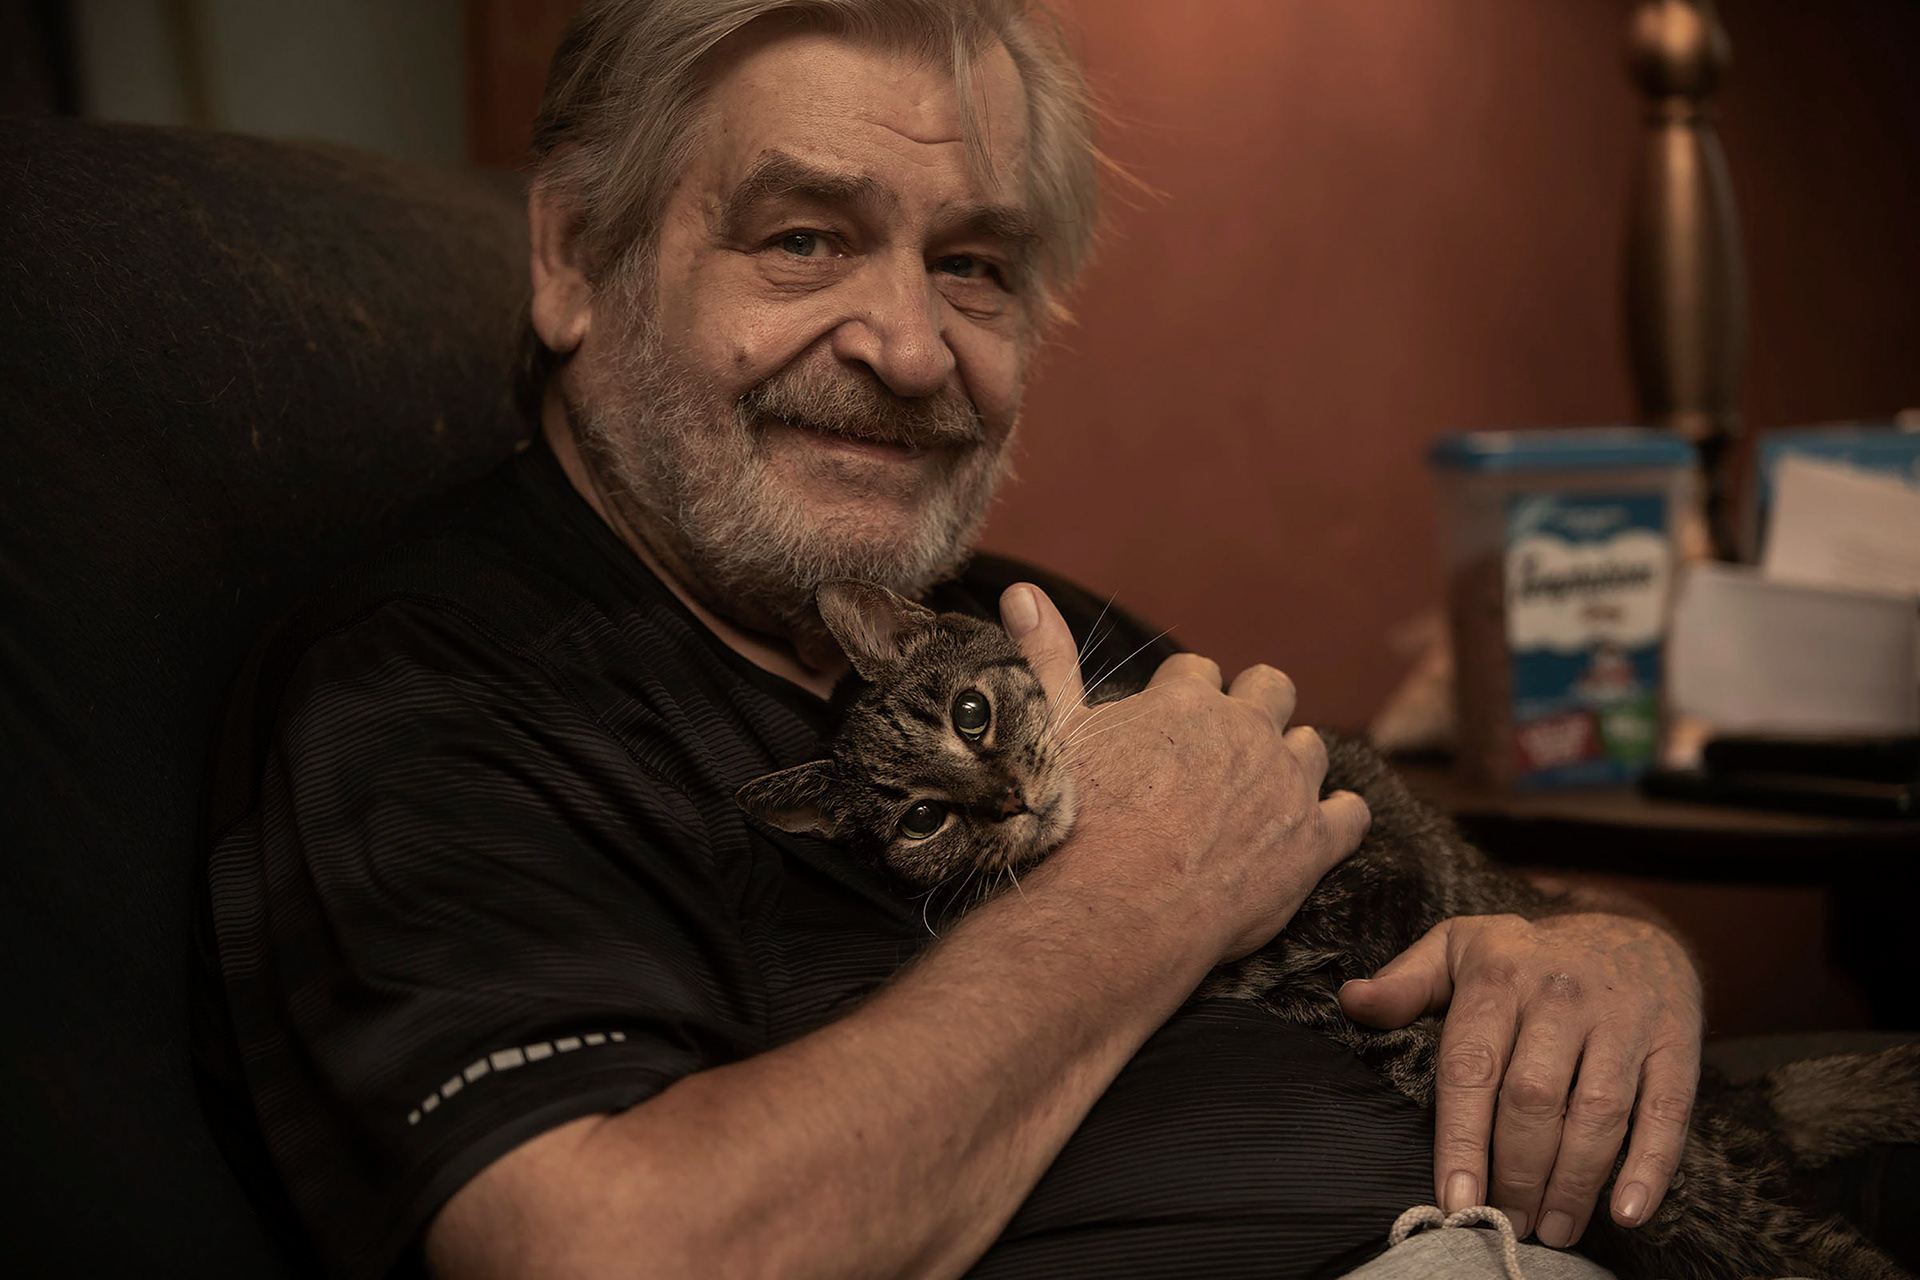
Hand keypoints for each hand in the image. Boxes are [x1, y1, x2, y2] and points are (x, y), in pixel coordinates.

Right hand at [999, 582, 1370, 962]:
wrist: (1114, 908)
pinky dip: (1339, 817)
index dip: (1185, 695)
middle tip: (1227, 747)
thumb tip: (1021, 592)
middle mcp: (1246, 730)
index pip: (1198, 672)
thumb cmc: (1077, 822)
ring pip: (1312, 747)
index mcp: (1186, 700)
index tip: (1170, 722)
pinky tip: (1319, 828)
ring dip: (1293, 759)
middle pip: (1271, 689)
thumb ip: (1048, 659)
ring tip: (1266, 789)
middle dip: (1255, 706)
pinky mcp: (1313, 842)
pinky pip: (1350, 814)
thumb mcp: (1055, 732)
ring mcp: (1286, 785)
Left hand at [1338, 912, 1702, 1247]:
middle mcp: (1562, 995)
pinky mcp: (1676, 1043)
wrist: (1631, 929)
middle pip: (1534, 1100)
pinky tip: (1625, 1211)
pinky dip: (1649, 1167)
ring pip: (1599, 1113)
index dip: (1462, 1140)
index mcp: (1500, 975)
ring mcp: (1624, 1019)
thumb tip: (1352, 1001)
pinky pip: (1666, 1113)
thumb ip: (1405, 982)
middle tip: (1507, 1224)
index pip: (1472, 1067)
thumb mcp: (1459, 948)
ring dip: (1574, 1183)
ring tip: (1553, 1230)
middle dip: (1517, 1174)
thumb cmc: (1528, 956)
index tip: (1453, 1198)